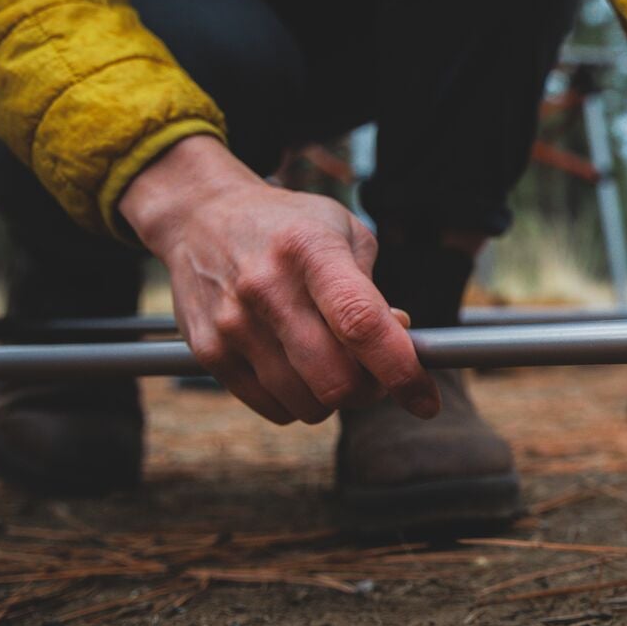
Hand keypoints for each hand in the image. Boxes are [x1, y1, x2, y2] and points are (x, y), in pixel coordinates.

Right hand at [119, 136, 438, 424]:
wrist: (200, 218)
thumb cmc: (289, 228)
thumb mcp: (343, 233)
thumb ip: (374, 292)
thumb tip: (401, 347)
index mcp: (310, 250)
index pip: (361, 324)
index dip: (400, 370)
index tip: (426, 400)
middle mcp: (266, 288)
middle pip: (336, 379)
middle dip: (371, 391)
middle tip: (377, 374)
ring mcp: (233, 323)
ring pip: (307, 404)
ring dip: (334, 399)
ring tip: (334, 363)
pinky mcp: (209, 352)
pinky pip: (273, 408)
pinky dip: (299, 402)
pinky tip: (299, 368)